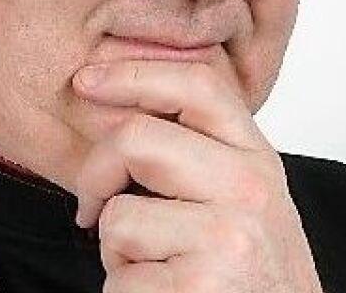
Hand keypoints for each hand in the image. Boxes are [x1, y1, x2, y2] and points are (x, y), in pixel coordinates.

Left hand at [72, 60, 323, 292]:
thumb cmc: (253, 278)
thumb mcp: (245, 200)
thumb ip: (201, 152)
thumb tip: (116, 105)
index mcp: (258, 160)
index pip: (196, 85)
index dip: (131, 73)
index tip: (87, 81)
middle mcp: (249, 190)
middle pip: (135, 139)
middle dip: (95, 175)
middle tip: (92, 206)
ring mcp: (226, 239)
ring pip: (117, 217)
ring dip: (116, 252)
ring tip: (156, 269)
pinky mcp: (198, 287)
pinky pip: (118, 279)